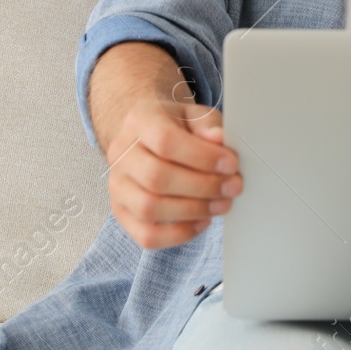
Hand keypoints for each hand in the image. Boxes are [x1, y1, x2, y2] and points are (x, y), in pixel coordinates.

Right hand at [104, 97, 241, 248]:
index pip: (165, 140)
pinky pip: (146, 235)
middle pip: (156, 177)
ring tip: (222, 204)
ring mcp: (117, 186)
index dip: (202, 156)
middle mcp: (121, 154)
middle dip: (203, 186)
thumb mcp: (195, 114)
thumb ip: (208, 124)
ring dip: (193, 211)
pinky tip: (202, 220)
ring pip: (149, 208)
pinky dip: (179, 234)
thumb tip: (218, 138)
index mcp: (139, 121)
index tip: (231, 164)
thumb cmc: (177, 126)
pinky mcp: (122, 213)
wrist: (150, 139)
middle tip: (233, 187)